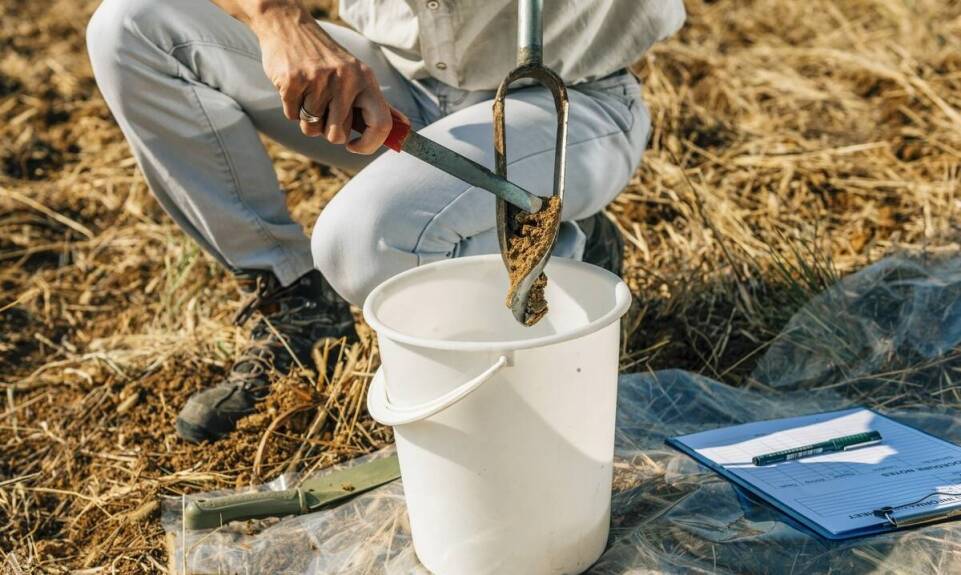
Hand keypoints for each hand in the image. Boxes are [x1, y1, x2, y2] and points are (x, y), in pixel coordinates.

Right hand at [251, 6, 392, 153]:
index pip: (381, 124)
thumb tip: (404, 127)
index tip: (354, 146)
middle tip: (324, 108)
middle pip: (337, 135)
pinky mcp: (293, 82)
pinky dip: (292, 109)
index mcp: (366, 79)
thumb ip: (378, 104)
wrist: (290, 28)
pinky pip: (292, 117)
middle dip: (327, 130)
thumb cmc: (328, 60)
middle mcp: (346, 79)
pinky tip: (296, 88)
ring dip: (308, 120)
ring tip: (309, 95)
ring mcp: (319, 80)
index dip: (369, 145)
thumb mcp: (358, 75)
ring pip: (312, 129)